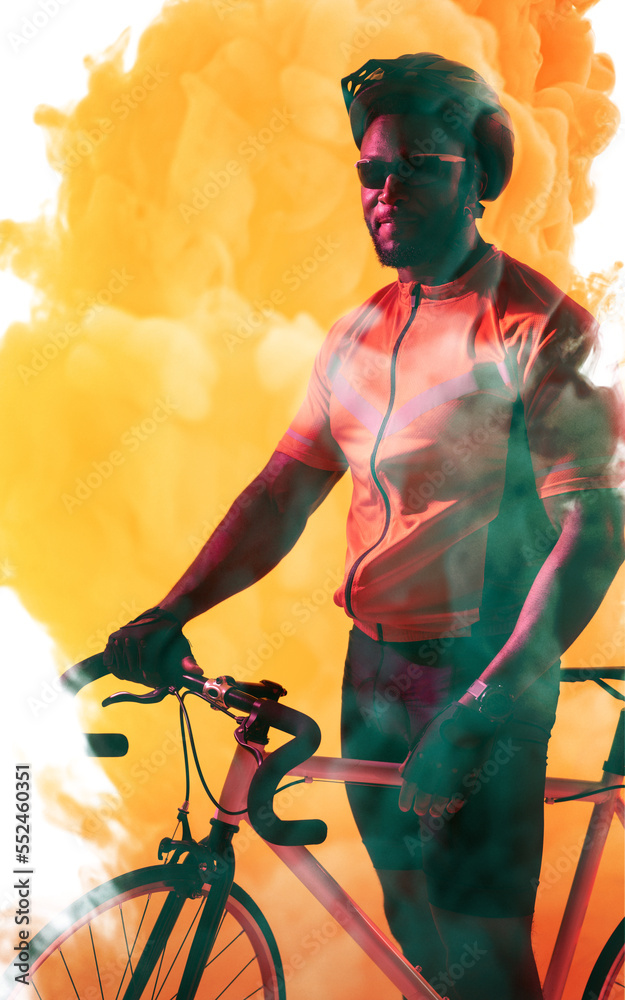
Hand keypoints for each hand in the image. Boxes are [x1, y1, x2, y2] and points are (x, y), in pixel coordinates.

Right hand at [102, 607, 201, 686]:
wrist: (163, 615)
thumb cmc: (173, 634)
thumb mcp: (182, 648)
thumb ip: (188, 662)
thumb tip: (198, 672)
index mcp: (147, 641)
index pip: (146, 670)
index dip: (152, 679)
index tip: (157, 680)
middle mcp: (132, 638)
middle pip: (133, 671)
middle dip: (142, 678)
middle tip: (150, 678)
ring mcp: (121, 637)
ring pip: (121, 667)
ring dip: (130, 674)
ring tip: (140, 672)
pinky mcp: (114, 637)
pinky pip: (110, 660)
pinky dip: (116, 667)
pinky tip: (126, 668)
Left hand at [398, 701, 497, 817]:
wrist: (475, 715)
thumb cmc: (448, 722)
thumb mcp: (426, 735)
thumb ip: (413, 755)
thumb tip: (401, 772)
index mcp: (424, 753)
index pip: (411, 782)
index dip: (406, 797)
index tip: (404, 807)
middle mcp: (437, 764)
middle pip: (426, 791)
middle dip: (421, 803)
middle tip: (419, 810)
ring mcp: (455, 769)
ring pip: (444, 795)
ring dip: (437, 806)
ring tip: (434, 812)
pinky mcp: (471, 772)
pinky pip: (461, 792)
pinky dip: (456, 802)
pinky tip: (452, 807)